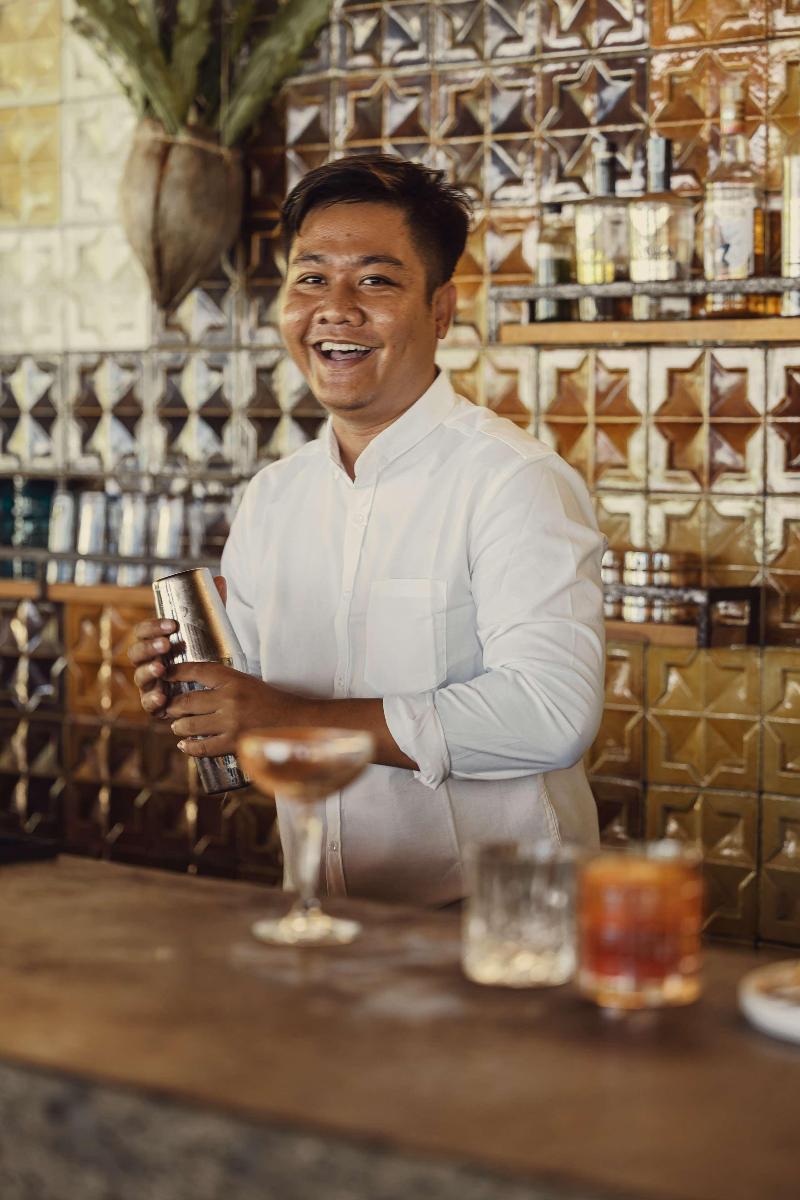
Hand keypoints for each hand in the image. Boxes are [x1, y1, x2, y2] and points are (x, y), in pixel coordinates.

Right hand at [128, 576, 226, 716]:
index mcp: (154, 643)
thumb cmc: (203, 657)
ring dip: (149, 671)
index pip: (144, 631)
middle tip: (166, 645)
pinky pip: (148, 704)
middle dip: (149, 647)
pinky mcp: (155, 705)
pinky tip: (162, 697)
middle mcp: (147, 663)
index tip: (172, 625)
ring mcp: (149, 684)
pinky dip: (152, 700)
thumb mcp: (208, 634)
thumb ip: (211, 610)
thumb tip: (220, 579)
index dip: (153, 627)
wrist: (211, 690)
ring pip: (140, 677)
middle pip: (136, 653)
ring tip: (162, 668)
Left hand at [166, 662, 305, 757]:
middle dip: (172, 706)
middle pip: (187, 701)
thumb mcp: (250, 684)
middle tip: (167, 707)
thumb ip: (226, 685)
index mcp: (234, 680)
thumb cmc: (275, 703)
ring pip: (190, 725)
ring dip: (178, 727)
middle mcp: (229, 699)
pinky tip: (185, 745)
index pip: (197, 671)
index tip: (165, 674)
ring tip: (177, 726)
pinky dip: (190, 746)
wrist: (298, 723)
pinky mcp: (234, 744)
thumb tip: (197, 690)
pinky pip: (203, 747)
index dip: (176, 672)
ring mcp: (230, 723)